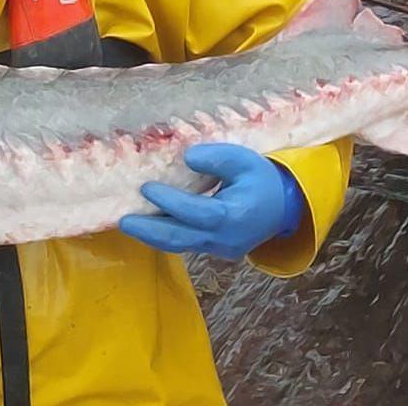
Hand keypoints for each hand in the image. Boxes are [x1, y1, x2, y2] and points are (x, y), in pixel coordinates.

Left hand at [118, 143, 303, 259]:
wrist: (284, 206)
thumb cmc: (261, 179)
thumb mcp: (244, 159)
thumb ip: (217, 158)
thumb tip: (186, 158)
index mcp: (237, 216)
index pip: (199, 213)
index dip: (171, 202)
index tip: (147, 187)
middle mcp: (226, 238)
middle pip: (182, 238)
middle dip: (150, 231)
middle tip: (123, 220)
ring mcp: (219, 248)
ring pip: (180, 244)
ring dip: (152, 235)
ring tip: (127, 223)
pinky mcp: (214, 249)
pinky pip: (185, 243)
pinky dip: (164, 234)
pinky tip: (145, 224)